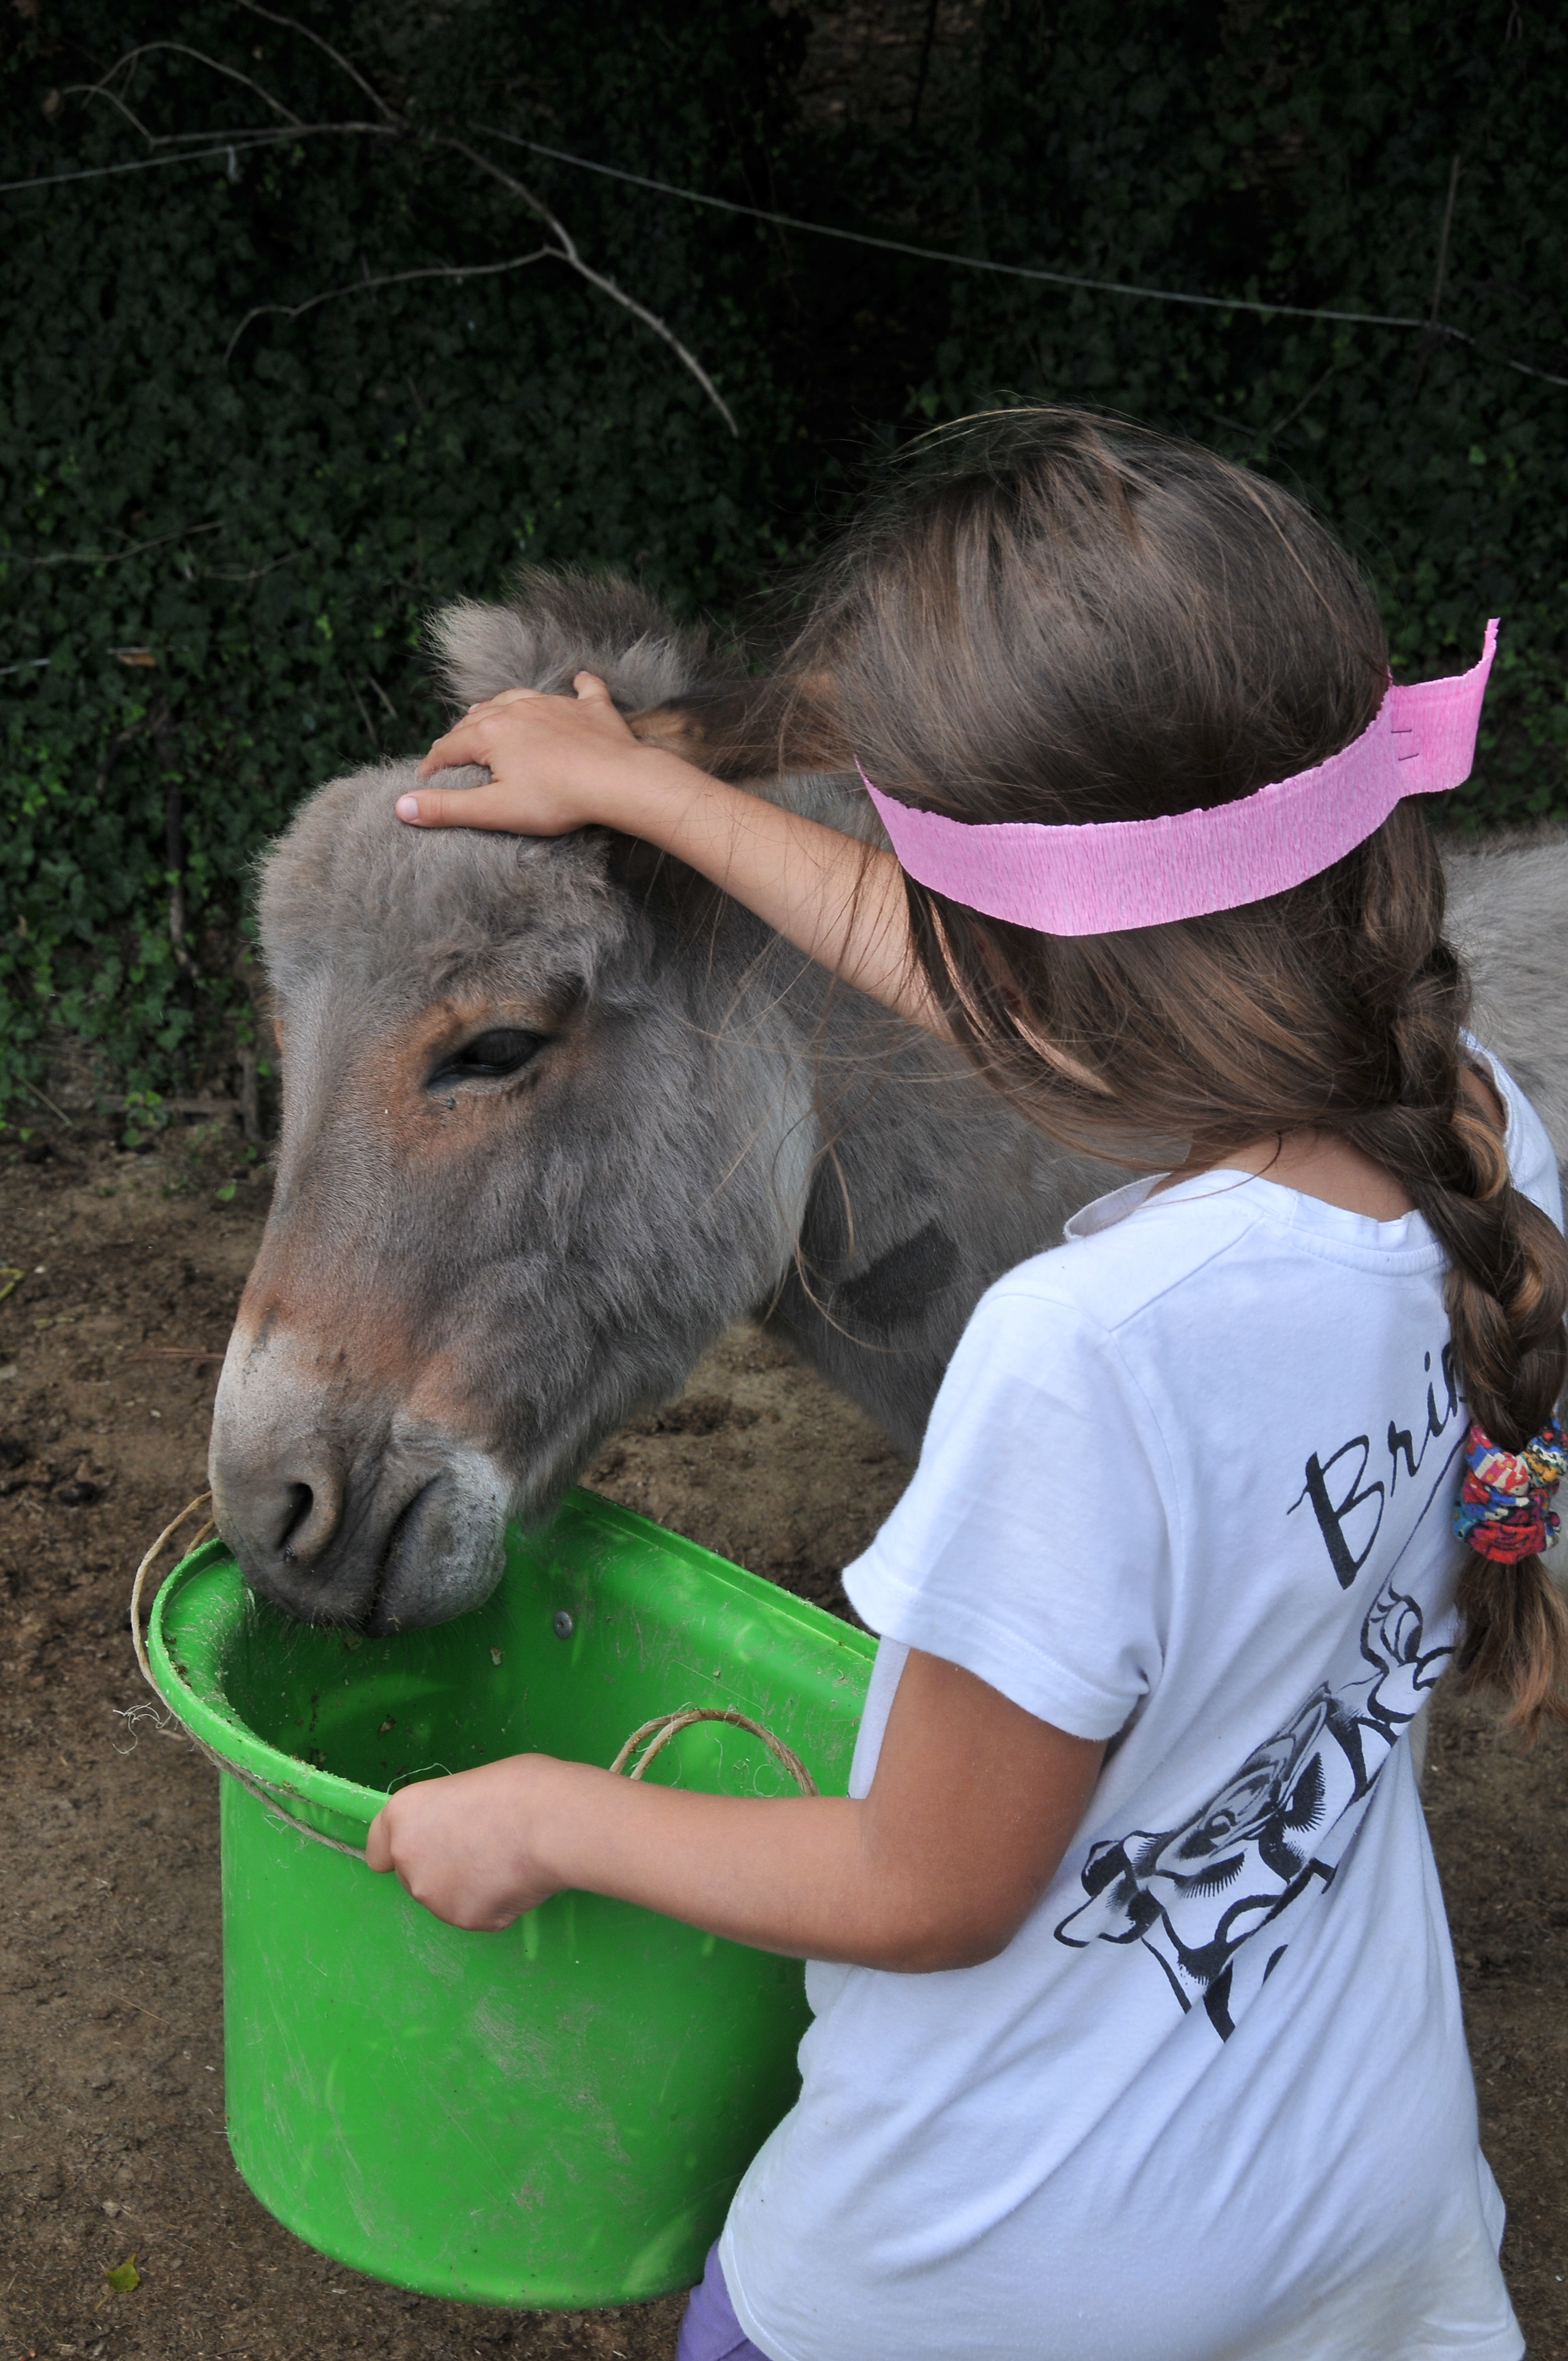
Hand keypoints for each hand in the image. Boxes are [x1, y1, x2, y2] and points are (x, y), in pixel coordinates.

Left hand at [364, 1754, 568, 1930]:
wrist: (552, 1823)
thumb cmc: (519, 1788)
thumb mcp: (467, 1788)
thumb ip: (444, 1817)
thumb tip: (455, 1833)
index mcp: (402, 1816)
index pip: (377, 1850)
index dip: (403, 1848)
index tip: (426, 1845)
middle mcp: (407, 1859)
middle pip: (414, 1875)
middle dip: (440, 1867)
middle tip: (482, 1848)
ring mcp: (433, 1896)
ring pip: (444, 1898)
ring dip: (467, 1888)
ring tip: (505, 1863)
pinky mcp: (464, 1920)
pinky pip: (477, 1913)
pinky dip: (494, 1903)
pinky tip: (516, 1880)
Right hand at [396, 671, 661, 835]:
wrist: (618, 781)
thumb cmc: (558, 799)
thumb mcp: (496, 810)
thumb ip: (448, 808)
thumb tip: (401, 806)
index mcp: (492, 733)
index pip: (449, 746)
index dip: (432, 764)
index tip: (424, 778)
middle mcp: (519, 709)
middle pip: (480, 718)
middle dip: (462, 734)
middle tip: (455, 751)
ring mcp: (556, 705)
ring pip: (519, 698)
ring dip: (503, 707)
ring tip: (494, 715)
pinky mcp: (592, 708)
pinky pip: (585, 689)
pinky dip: (578, 687)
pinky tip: (578, 681)